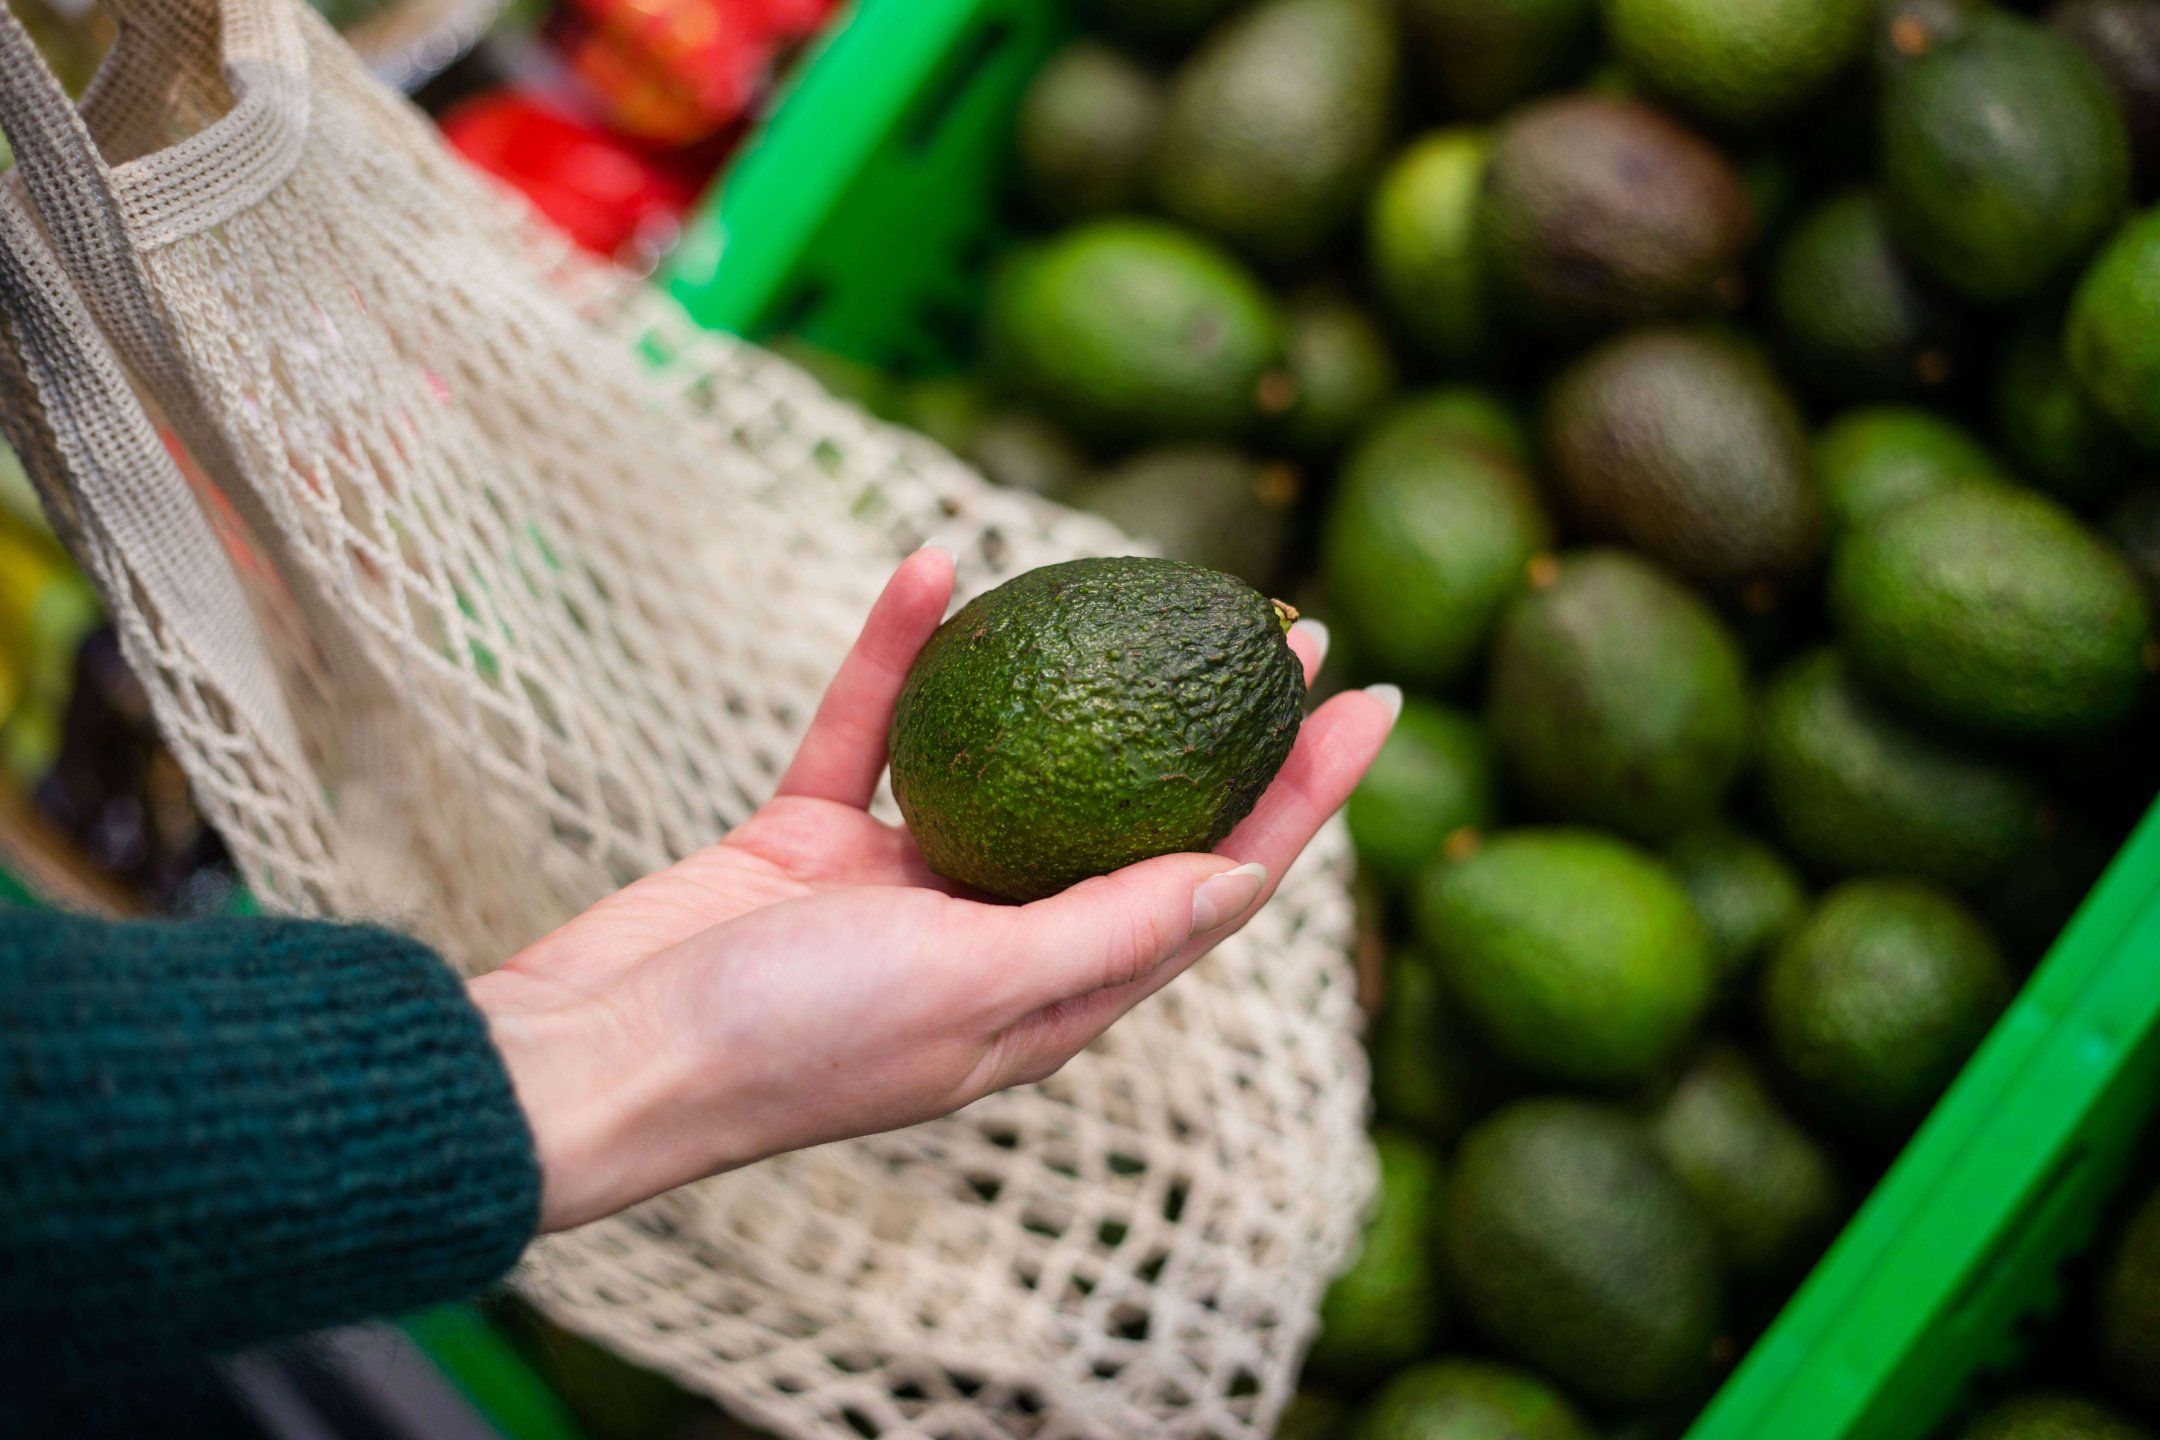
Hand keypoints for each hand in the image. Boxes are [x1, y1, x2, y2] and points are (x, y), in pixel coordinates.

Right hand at [470, 546, 1397, 1230]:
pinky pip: (873, 729)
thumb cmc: (789, 1044)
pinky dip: (897, 656)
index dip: (1301, 796)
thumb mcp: (970, 989)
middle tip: (1286, 624)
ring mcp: (904, 888)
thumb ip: (1101, 931)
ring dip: (1074, 672)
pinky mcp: (813, 841)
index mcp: (1052, 996)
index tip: (1369, 700)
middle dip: (1222, 725)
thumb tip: (1242, 880)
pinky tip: (926, 567)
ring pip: (1012, 757)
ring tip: (1146, 581)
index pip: (1213, 883)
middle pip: (1138, 813)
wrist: (597, 1057)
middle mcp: (995, 940)